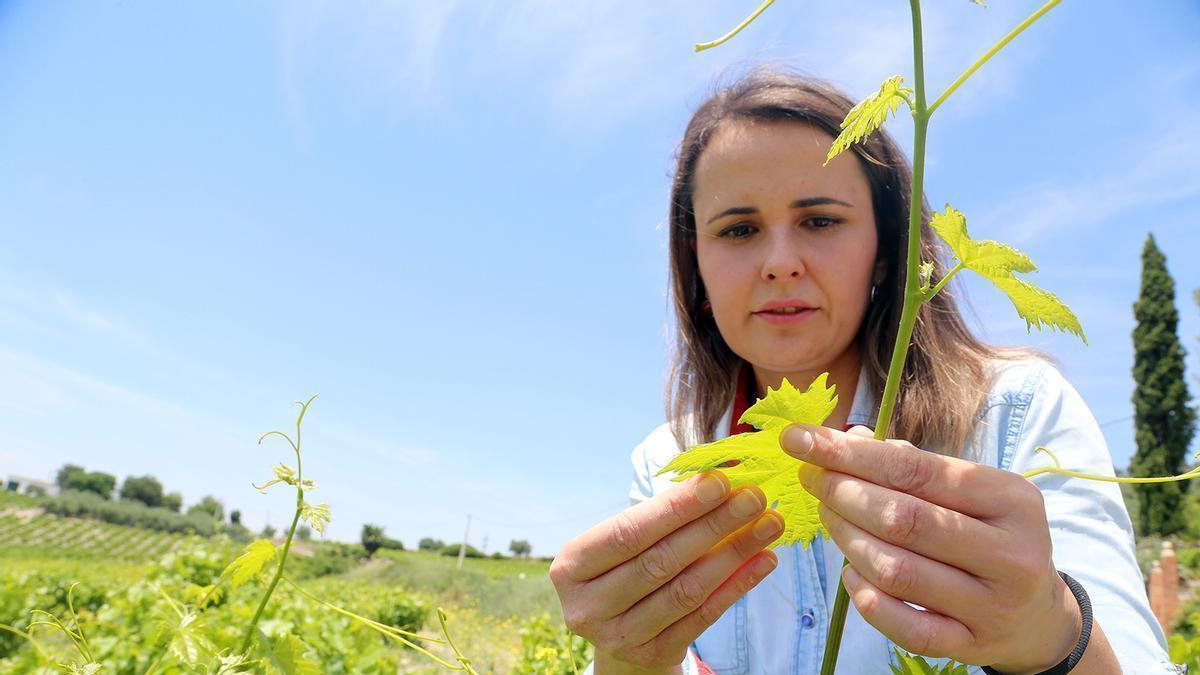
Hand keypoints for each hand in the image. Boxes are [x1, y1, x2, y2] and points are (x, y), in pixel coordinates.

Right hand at [549, 472, 782, 673]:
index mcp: (572, 567)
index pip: (628, 532)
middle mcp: (588, 606)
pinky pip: (703, 617)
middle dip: (712, 525)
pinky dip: (737, 585)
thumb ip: (662, 514)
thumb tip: (720, 476)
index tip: (719, 481)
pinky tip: (763, 561)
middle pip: (660, 561)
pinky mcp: (653, 656)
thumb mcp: (626, 541)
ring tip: (768, 525)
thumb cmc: (626, 567)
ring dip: (734, 554)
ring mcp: (620, 637)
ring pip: (686, 591)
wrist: (619, 632)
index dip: (675, 508)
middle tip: (753, 498)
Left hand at [781, 424, 1079, 672]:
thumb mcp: (971, 492)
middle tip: (812, 480)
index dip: (850, 453)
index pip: (916, 469)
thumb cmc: (989, 536)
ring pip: (895, 570)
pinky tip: (851, 574)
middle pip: (902, 519)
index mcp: (1011, 499)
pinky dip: (866, 597)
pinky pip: (904, 625)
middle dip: (842, 494)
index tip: (800, 439)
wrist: (1040, 618)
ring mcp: (992, 605)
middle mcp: (1009, 553)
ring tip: (830, 518)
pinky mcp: (971, 645)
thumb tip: (847, 438)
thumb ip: (912, 464)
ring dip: (847, 540)